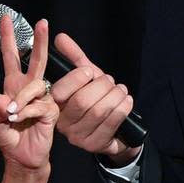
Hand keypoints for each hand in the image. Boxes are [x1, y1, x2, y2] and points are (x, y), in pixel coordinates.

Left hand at [0, 14, 57, 172]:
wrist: (22, 157)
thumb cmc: (9, 137)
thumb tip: (5, 99)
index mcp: (13, 85)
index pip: (11, 57)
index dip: (8, 38)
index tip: (6, 18)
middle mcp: (29, 88)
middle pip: (37, 60)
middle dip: (39, 40)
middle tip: (43, 22)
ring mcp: (43, 98)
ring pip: (33, 86)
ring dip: (20, 99)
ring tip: (12, 115)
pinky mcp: (51, 110)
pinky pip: (38, 105)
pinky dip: (27, 112)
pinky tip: (21, 119)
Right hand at [50, 32, 138, 163]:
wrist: (116, 129)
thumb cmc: (97, 100)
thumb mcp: (87, 79)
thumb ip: (74, 58)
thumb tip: (60, 37)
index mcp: (56, 105)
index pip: (59, 92)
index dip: (76, 78)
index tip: (89, 71)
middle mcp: (63, 123)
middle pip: (82, 101)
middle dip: (101, 86)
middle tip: (110, 82)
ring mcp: (78, 137)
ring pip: (98, 111)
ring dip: (115, 96)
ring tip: (121, 90)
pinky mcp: (95, 145)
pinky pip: (110, 123)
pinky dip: (122, 108)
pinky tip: (127, 101)